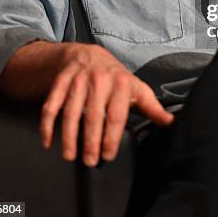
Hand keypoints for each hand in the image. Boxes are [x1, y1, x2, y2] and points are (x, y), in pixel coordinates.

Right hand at [39, 44, 173, 165]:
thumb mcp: (137, 89)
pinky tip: (48, 141)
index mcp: (121, 82)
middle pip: (93, 116)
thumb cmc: (116, 78)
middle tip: (89, 161)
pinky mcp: (62, 81)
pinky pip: (51, 104)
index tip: (108, 155)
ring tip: (69, 155)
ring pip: (71, 112)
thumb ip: (152, 108)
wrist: (89, 55)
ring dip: (68, 136)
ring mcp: (79, 79)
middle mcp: (100, 79)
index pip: (116, 115)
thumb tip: (170, 122)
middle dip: (90, 141)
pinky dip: (47, 124)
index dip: (111, 137)